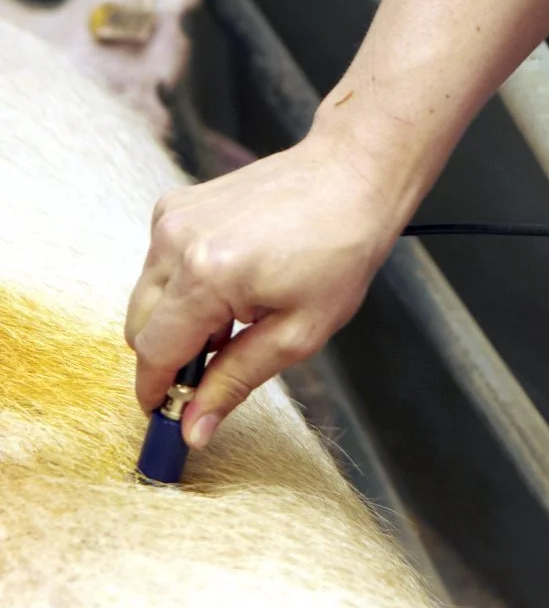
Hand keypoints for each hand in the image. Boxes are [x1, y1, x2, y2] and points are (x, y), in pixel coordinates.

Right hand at [125, 132, 408, 449]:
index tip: (167, 416)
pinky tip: (232, 283)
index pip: (154, 353)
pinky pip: (160, 264)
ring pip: (146, 296)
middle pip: (139, 327)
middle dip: (169, 357)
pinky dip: (184, 285)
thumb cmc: (339, 253)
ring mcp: (171, 218)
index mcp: (206, 276)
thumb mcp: (299, 333)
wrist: (350, 178)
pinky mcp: (176, 204)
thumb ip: (236, 380)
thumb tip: (193, 429)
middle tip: (217, 368)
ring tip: (238, 318)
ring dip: (178, 320)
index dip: (157, 392)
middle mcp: (175, 242)